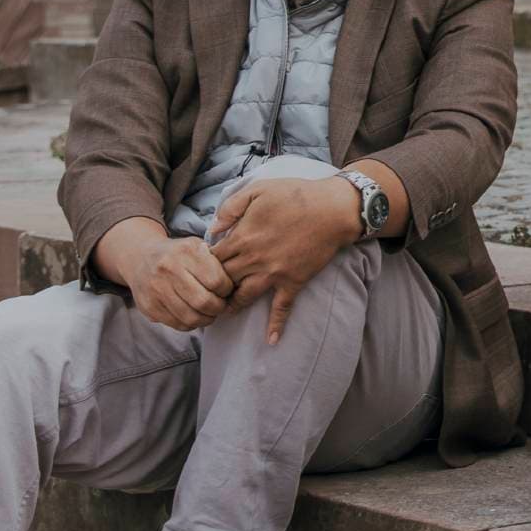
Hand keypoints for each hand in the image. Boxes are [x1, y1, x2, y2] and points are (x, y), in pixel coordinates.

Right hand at [111, 233, 232, 332]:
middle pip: (204, 302)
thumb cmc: (179, 254)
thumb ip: (216, 261)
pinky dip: (191, 324)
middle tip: (220, 305)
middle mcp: (168, 269)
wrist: (141, 258)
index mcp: (186, 252)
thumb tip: (237, 284)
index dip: (227, 290)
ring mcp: (156, 289)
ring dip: (206, 319)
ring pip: (191, 317)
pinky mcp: (149, 307)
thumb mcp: (197, 246)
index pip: (217, 281)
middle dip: (218, 307)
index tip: (227, 290)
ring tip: (209, 312)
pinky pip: (178, 324)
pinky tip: (194, 315)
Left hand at [210, 174, 363, 343]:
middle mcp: (254, 259)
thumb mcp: (257, 190)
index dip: (202, 264)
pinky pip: (282, 307)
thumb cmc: (295, 195)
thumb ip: (230, 207)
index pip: (212, 258)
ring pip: (244, 296)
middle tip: (204, 293)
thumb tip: (213, 228)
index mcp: (243, 236)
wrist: (332, 209)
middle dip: (211, 288)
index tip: (199, 267)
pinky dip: (276, 325)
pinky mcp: (293, 281)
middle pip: (223, 280)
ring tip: (222, 313)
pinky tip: (271, 340)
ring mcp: (273, 273)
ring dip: (231, 306)